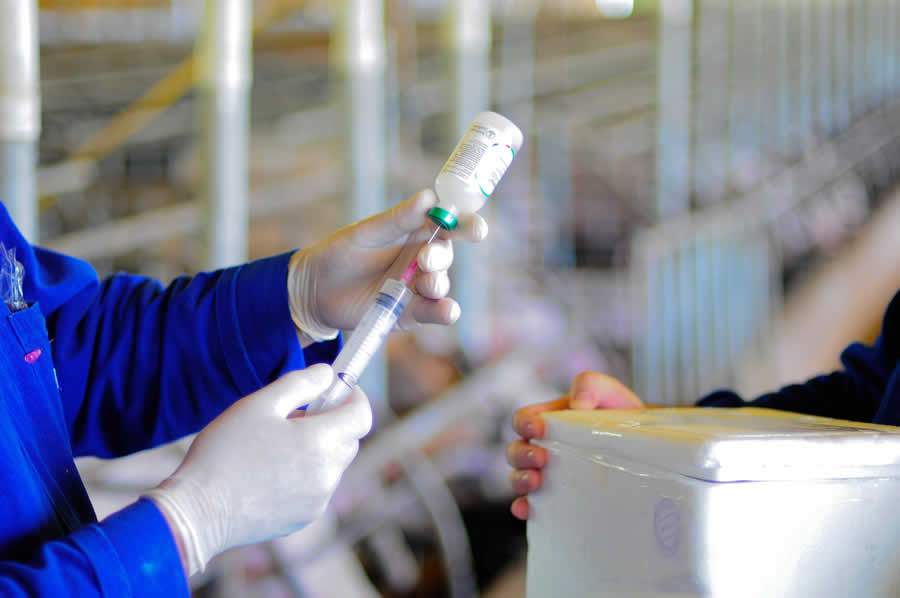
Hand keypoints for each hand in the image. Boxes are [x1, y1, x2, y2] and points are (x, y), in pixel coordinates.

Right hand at [145, 365, 371, 575]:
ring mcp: (318, 499)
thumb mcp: (259, 404)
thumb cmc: (225, 452)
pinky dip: (307, 473)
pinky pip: (318, 486)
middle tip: (294, 416)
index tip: (337, 388)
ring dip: (318, 448)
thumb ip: (300, 384)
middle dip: (332, 422)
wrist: (198, 511)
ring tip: (276, 446)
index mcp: (320, 441)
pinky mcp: (305, 517)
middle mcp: (327, 473)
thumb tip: (327, 374)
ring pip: (333, 463)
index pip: (362, 415)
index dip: (354, 397)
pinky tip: (271, 472)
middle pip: (349, 439)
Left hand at [288, 189, 487, 339]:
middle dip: (441, 256)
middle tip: (425, 258)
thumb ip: (397, 220)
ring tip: (426, 283)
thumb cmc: (339, 254)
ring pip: (441, 284)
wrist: (314, 291)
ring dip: (439, 283)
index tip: (476, 228)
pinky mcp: (409, 312)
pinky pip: (434, 312)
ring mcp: (416, 287)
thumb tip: (429, 197)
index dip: (466, 224)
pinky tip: (447, 310)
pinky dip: (444, 311)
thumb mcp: (365, 234)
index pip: (448, 225)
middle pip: (445, 255)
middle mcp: (420, 259)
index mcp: (414, 233)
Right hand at [507, 372, 643, 520]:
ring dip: (520, 480)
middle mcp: (541, 448)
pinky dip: (523, 508)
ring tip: (536, 482)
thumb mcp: (609, 393)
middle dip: (522, 455)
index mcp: (547, 421)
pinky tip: (527, 509)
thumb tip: (577, 404)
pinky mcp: (556, 499)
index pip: (522, 420)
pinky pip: (531, 505)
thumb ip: (590, 385)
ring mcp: (546, 475)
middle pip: (515, 451)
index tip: (539, 428)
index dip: (524, 424)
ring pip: (518, 478)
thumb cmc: (620, 416)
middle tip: (542, 458)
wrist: (646, 449)